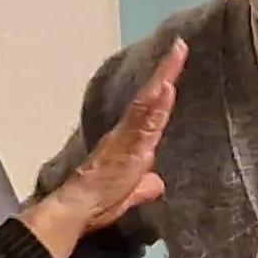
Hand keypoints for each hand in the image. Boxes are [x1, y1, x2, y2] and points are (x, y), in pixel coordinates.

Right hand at [21, 43, 183, 257]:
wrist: (77, 211)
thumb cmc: (97, 203)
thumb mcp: (129, 195)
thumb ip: (142, 187)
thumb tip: (155, 184)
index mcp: (132, 145)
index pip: (152, 113)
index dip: (165, 92)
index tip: (176, 68)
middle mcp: (129, 135)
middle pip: (152, 99)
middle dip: (167, 72)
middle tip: (181, 46)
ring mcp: (127, 137)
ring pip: (148, 103)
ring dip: (164, 78)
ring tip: (177, 55)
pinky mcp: (125, 145)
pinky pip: (142, 120)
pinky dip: (155, 103)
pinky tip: (166, 87)